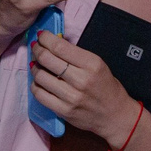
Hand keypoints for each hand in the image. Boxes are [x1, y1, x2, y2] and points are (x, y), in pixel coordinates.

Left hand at [28, 28, 141, 146]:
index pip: (60, 47)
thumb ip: (77, 55)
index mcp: (92, 64)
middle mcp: (81, 80)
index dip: (46, 39)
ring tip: (37, 65)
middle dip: (37, 50)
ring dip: (35, 67)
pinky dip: (35, 85)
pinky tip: (39, 81)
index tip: (41, 35)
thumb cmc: (107, 87)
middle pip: (47, 59)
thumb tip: (53, 43)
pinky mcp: (63, 110)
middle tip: (36, 47)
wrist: (115, 115)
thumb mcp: (99, 65)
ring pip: (40, 76)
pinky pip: (39, 94)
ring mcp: (71, 97)